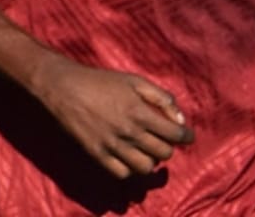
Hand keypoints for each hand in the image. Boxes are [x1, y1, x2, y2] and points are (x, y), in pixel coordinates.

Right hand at [32, 55, 194, 178]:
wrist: (65, 90)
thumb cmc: (102, 82)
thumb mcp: (135, 81)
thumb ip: (161, 98)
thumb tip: (180, 119)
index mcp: (141, 113)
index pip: (175, 135)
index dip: (186, 137)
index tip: (188, 136)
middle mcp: (129, 134)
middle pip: (163, 154)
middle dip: (169, 147)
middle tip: (164, 139)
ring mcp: (113, 147)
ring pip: (145, 168)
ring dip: (151, 160)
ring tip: (148, 149)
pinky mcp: (98, 156)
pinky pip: (122, 174)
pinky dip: (131, 168)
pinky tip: (130, 156)